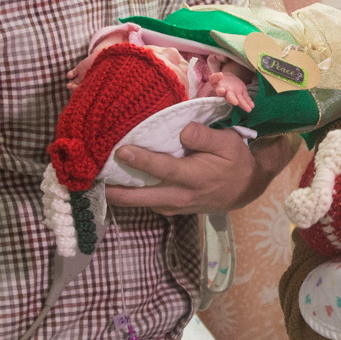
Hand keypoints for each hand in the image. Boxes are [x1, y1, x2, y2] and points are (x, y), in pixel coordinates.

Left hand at [107, 126, 292, 214]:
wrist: (246, 189)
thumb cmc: (235, 162)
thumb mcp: (228, 144)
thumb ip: (204, 137)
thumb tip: (182, 131)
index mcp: (194, 176)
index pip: (163, 168)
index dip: (141, 159)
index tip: (120, 151)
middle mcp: (181, 195)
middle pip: (143, 197)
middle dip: (117, 191)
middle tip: (94, 180)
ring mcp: (175, 206)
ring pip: (143, 203)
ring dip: (122, 196)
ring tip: (100, 181)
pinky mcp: (173, 209)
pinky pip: (149, 204)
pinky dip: (134, 197)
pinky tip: (121, 185)